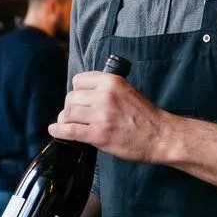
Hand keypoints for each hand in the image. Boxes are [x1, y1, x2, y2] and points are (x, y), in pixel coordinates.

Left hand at [48, 71, 167, 163]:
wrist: (160, 136)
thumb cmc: (145, 115)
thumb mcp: (127, 90)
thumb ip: (106, 89)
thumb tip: (82, 93)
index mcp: (111, 81)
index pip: (79, 80)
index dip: (77, 91)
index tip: (80, 100)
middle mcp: (104, 95)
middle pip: (71, 97)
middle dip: (71, 107)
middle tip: (77, 115)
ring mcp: (100, 115)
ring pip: (67, 113)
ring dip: (66, 119)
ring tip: (70, 124)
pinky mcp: (98, 134)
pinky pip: (69, 130)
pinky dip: (59, 131)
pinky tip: (55, 130)